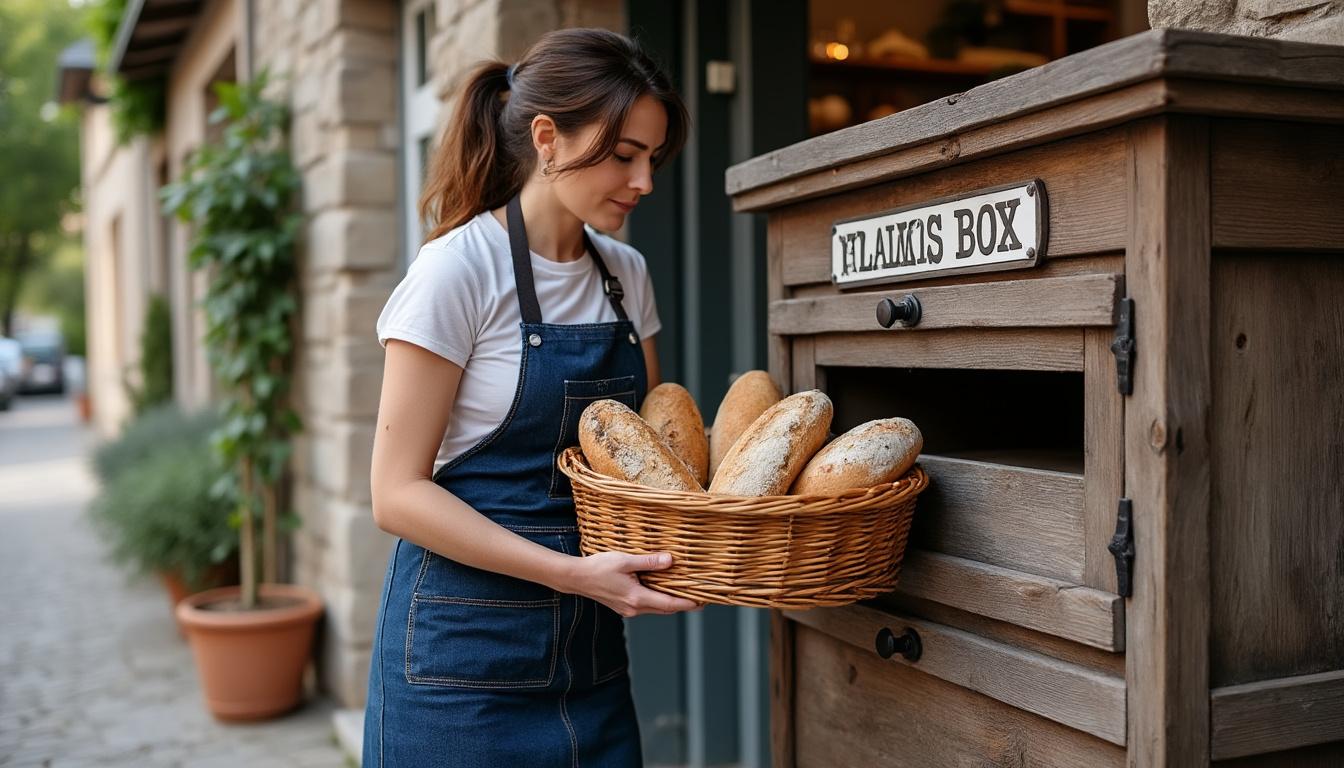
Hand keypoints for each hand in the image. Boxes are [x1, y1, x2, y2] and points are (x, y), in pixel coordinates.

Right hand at [564, 551, 701, 616]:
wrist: (577, 578)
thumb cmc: (598, 567)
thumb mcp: (625, 560)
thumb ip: (648, 561)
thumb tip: (670, 560)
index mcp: (636, 597)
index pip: (668, 604)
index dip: (686, 603)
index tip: (701, 602)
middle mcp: (634, 608)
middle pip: (665, 609)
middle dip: (682, 604)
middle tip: (699, 597)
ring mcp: (628, 609)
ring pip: (655, 608)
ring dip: (669, 602)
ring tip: (684, 592)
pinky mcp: (623, 607)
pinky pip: (646, 606)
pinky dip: (657, 600)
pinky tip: (660, 589)